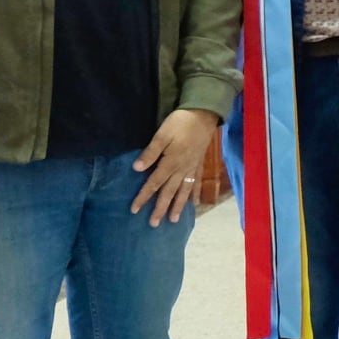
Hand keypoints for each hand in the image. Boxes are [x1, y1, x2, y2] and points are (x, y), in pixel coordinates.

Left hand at [132, 108, 219, 224]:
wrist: (204, 115)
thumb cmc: (180, 123)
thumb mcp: (162, 134)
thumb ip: (150, 152)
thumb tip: (137, 169)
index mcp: (170, 162)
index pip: (154, 183)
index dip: (144, 197)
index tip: (134, 210)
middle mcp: (181, 169)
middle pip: (169, 192)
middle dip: (161, 208)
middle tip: (154, 224)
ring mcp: (192, 167)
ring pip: (183, 191)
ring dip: (178, 206)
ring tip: (173, 220)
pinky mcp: (199, 163)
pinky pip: (196, 182)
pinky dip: (194, 194)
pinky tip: (194, 203)